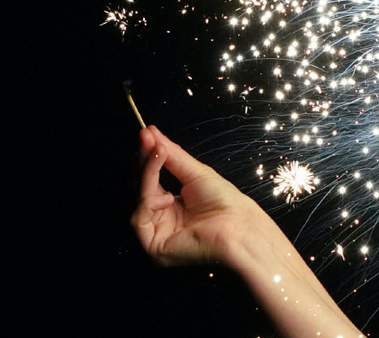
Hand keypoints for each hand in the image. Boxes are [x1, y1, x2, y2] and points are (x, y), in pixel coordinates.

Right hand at [132, 125, 267, 267]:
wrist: (239, 227)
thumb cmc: (226, 204)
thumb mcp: (194, 172)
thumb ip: (170, 154)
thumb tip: (151, 133)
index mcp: (170, 206)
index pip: (149, 180)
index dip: (147, 158)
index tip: (146, 134)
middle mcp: (161, 220)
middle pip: (140, 188)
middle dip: (144, 162)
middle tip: (147, 140)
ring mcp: (157, 233)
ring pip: (138, 200)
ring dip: (147, 175)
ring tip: (158, 155)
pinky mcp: (154, 246)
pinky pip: (140, 218)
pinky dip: (149, 201)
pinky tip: (166, 195)